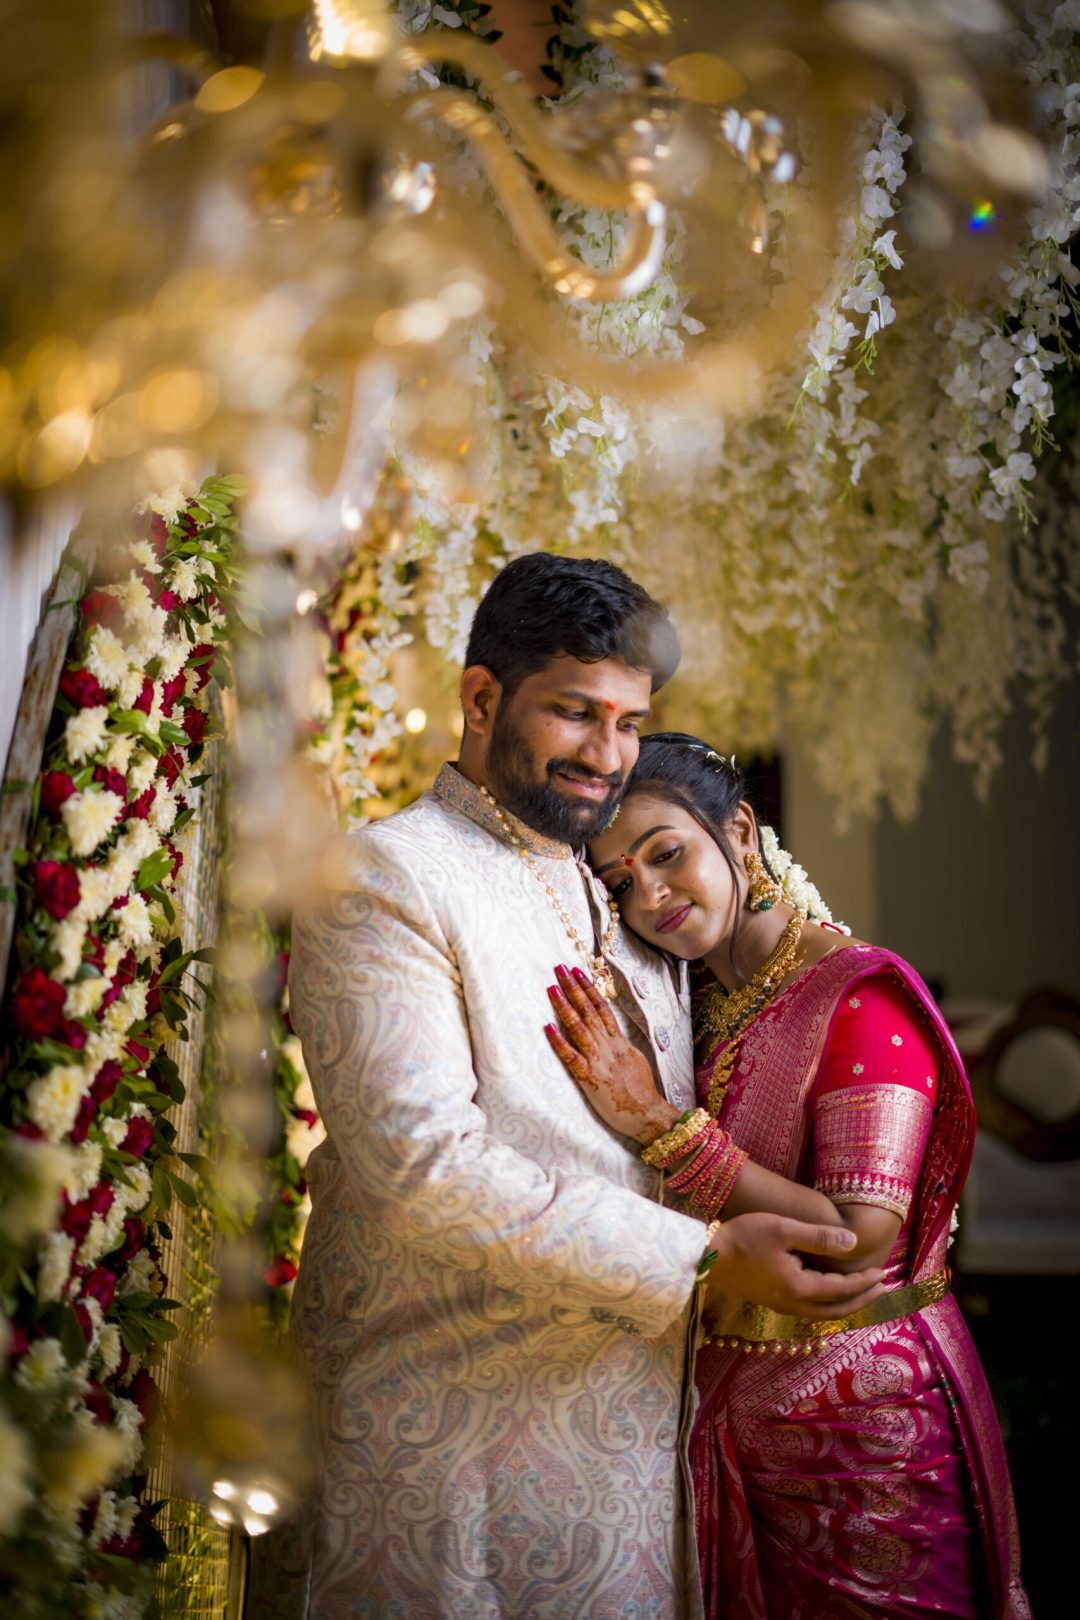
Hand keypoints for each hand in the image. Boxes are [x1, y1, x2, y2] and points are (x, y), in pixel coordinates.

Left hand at [544, 965, 678, 1144]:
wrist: (648, 1114)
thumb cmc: (642, 1091)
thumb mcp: (634, 1060)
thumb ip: (621, 1046)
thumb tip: (612, 1035)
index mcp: (619, 1042)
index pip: (602, 1007)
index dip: (589, 988)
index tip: (578, 972)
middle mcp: (608, 1046)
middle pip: (588, 1011)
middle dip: (573, 988)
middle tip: (559, 969)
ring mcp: (599, 1061)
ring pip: (579, 1028)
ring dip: (564, 1006)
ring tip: (552, 988)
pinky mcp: (591, 1079)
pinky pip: (572, 1057)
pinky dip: (560, 1042)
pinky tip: (548, 1028)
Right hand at [704, 1213, 884, 1321]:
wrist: (707, 1257)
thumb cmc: (744, 1237)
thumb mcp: (783, 1229)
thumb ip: (819, 1237)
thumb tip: (852, 1242)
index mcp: (799, 1287)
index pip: (842, 1289)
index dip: (865, 1282)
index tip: (884, 1273)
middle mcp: (793, 1304)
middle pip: (837, 1310)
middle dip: (862, 1299)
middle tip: (882, 1288)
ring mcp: (781, 1305)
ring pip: (823, 1313)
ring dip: (846, 1303)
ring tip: (861, 1292)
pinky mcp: (772, 1301)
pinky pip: (810, 1309)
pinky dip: (828, 1303)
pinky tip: (828, 1291)